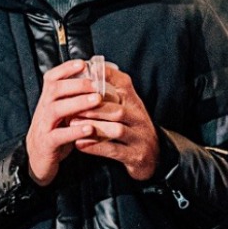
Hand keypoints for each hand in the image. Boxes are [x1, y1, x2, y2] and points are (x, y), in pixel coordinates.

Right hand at [26, 59, 106, 185]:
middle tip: (97, 84)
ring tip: (97, 100)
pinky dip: (74, 131)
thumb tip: (97, 79)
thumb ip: (74, 97)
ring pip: (56, 109)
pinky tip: (90, 128)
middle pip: (55, 89)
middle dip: (77, 84)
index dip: (66, 69)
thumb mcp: (62, 111)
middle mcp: (43, 108)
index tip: (83, 63)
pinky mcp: (47, 143)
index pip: (52, 77)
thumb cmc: (56, 130)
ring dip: (78, 103)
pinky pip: (59, 135)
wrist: (38, 158)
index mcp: (47, 99)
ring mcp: (43, 125)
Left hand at [71, 61, 162, 180]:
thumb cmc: (133, 128)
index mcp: (135, 103)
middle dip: (94, 108)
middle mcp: (139, 118)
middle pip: (118, 109)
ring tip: (73, 124)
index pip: (124, 84)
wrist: (155, 157)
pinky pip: (114, 150)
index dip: (106, 77)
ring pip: (117, 129)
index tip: (86, 72)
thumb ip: (111, 93)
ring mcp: (139, 138)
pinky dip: (96, 147)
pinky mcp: (136, 155)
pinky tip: (80, 143)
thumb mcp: (127, 108)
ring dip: (93, 126)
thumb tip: (89, 71)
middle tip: (73, 106)